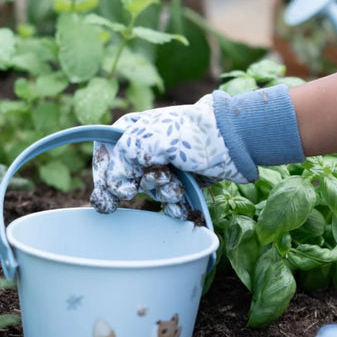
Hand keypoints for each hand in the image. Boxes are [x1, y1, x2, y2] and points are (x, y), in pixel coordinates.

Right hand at [90, 95, 247, 218]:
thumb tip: (115, 187)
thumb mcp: (149, 139)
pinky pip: (167, 203)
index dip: (103, 173)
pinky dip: (174, 207)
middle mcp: (145, 148)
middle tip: (139, 190)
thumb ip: (123, 159)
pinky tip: (182, 206)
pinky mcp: (180, 182)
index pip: (104, 152)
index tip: (111, 190)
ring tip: (176, 185)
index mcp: (133, 130)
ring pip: (149, 192)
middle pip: (124, 177)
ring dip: (162, 193)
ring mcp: (163, 166)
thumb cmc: (192, 133)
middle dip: (137, 186)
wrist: (233, 142)